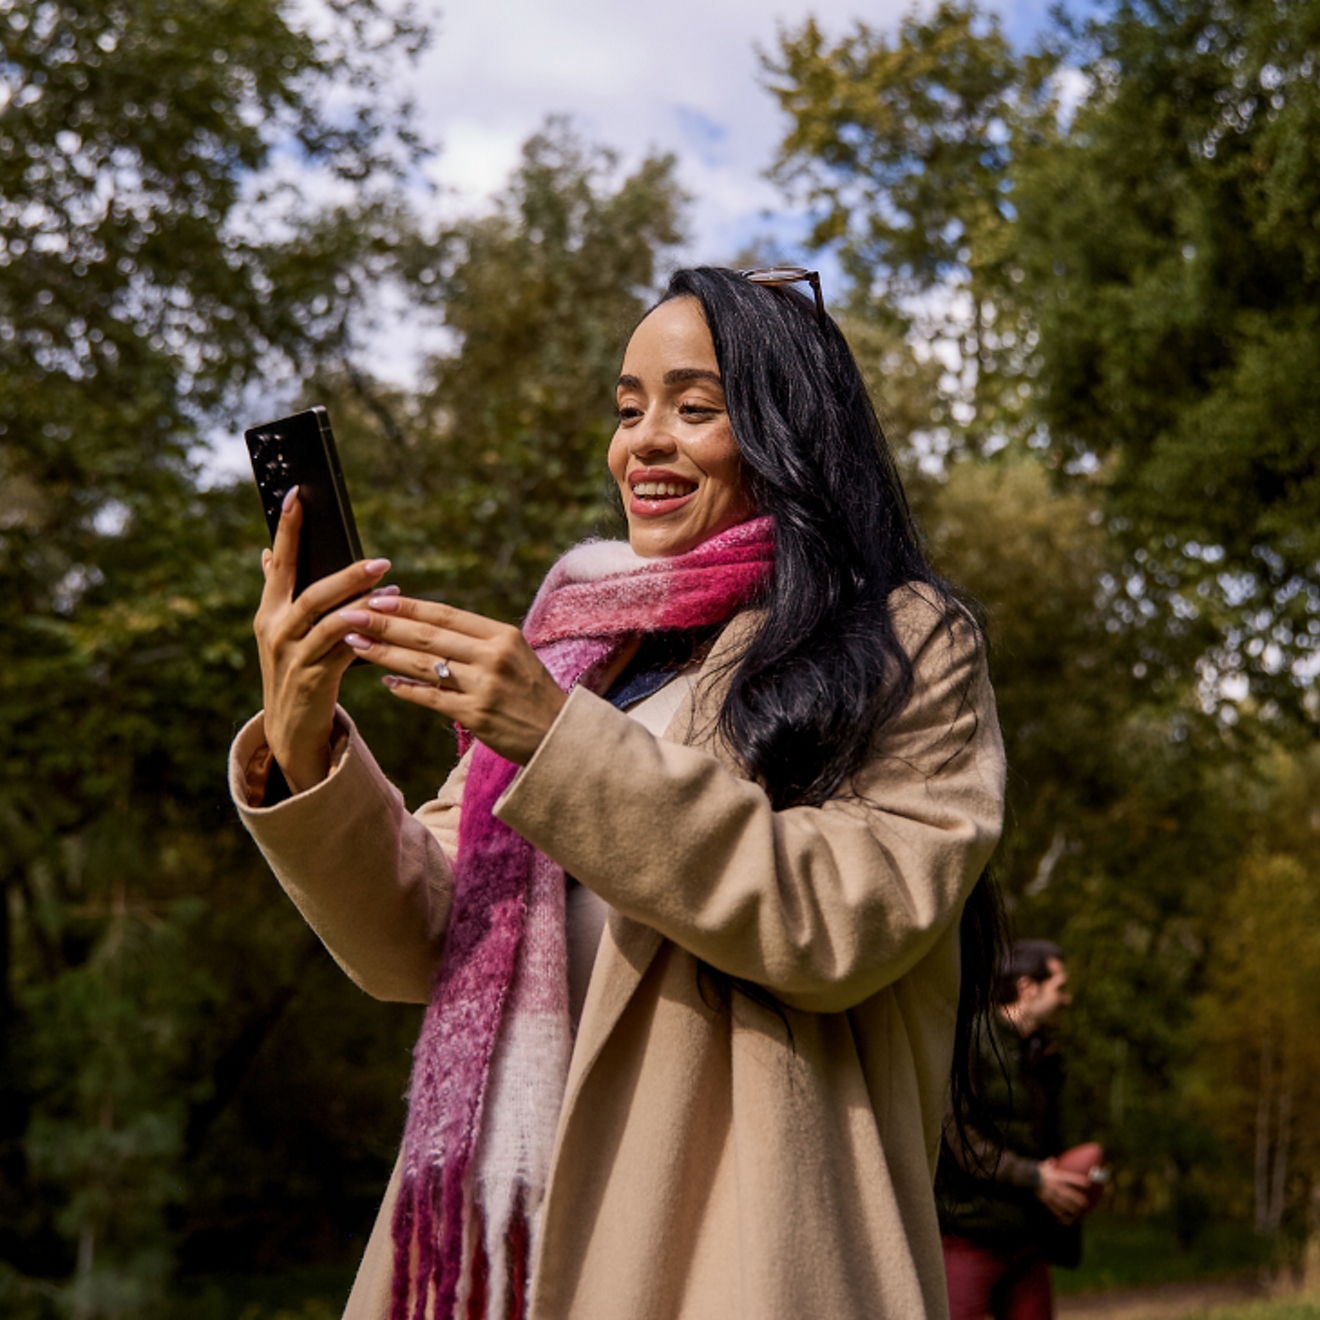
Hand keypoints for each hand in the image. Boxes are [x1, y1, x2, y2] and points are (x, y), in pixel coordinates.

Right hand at [253, 486, 392, 791]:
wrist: (289, 728)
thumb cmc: (294, 669)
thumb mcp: (279, 632)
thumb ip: (278, 593)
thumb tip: (268, 553)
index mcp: (267, 613)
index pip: (278, 564)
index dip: (287, 530)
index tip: (297, 495)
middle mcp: (275, 631)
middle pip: (311, 594)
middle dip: (347, 575)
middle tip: (381, 561)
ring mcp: (293, 656)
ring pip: (329, 623)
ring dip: (362, 605)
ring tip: (392, 589)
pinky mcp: (314, 679)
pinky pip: (344, 652)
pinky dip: (367, 636)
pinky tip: (388, 623)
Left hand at [336, 595, 566, 764]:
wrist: (560, 735)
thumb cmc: (532, 693)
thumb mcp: (515, 655)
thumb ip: (477, 640)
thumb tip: (427, 624)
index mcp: (502, 635)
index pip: (446, 615)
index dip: (408, 607)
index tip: (376, 599)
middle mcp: (493, 657)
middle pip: (428, 636)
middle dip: (384, 625)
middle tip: (349, 616)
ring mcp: (484, 687)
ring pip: (423, 665)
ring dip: (384, 654)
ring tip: (355, 644)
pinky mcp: (477, 715)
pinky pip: (431, 698)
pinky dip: (406, 689)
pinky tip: (386, 681)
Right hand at [1035, 1158, 1091, 1223]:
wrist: (1024, 1178)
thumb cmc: (1034, 1170)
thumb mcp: (1042, 1166)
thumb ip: (1049, 1164)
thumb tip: (1053, 1160)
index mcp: (1055, 1176)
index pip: (1070, 1178)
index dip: (1079, 1181)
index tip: (1088, 1183)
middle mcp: (1054, 1186)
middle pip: (1068, 1194)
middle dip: (1077, 1199)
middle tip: (1085, 1203)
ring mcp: (1050, 1194)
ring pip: (1062, 1203)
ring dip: (1070, 1208)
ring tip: (1078, 1212)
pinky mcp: (1045, 1200)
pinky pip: (1053, 1208)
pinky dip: (1059, 1213)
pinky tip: (1064, 1217)